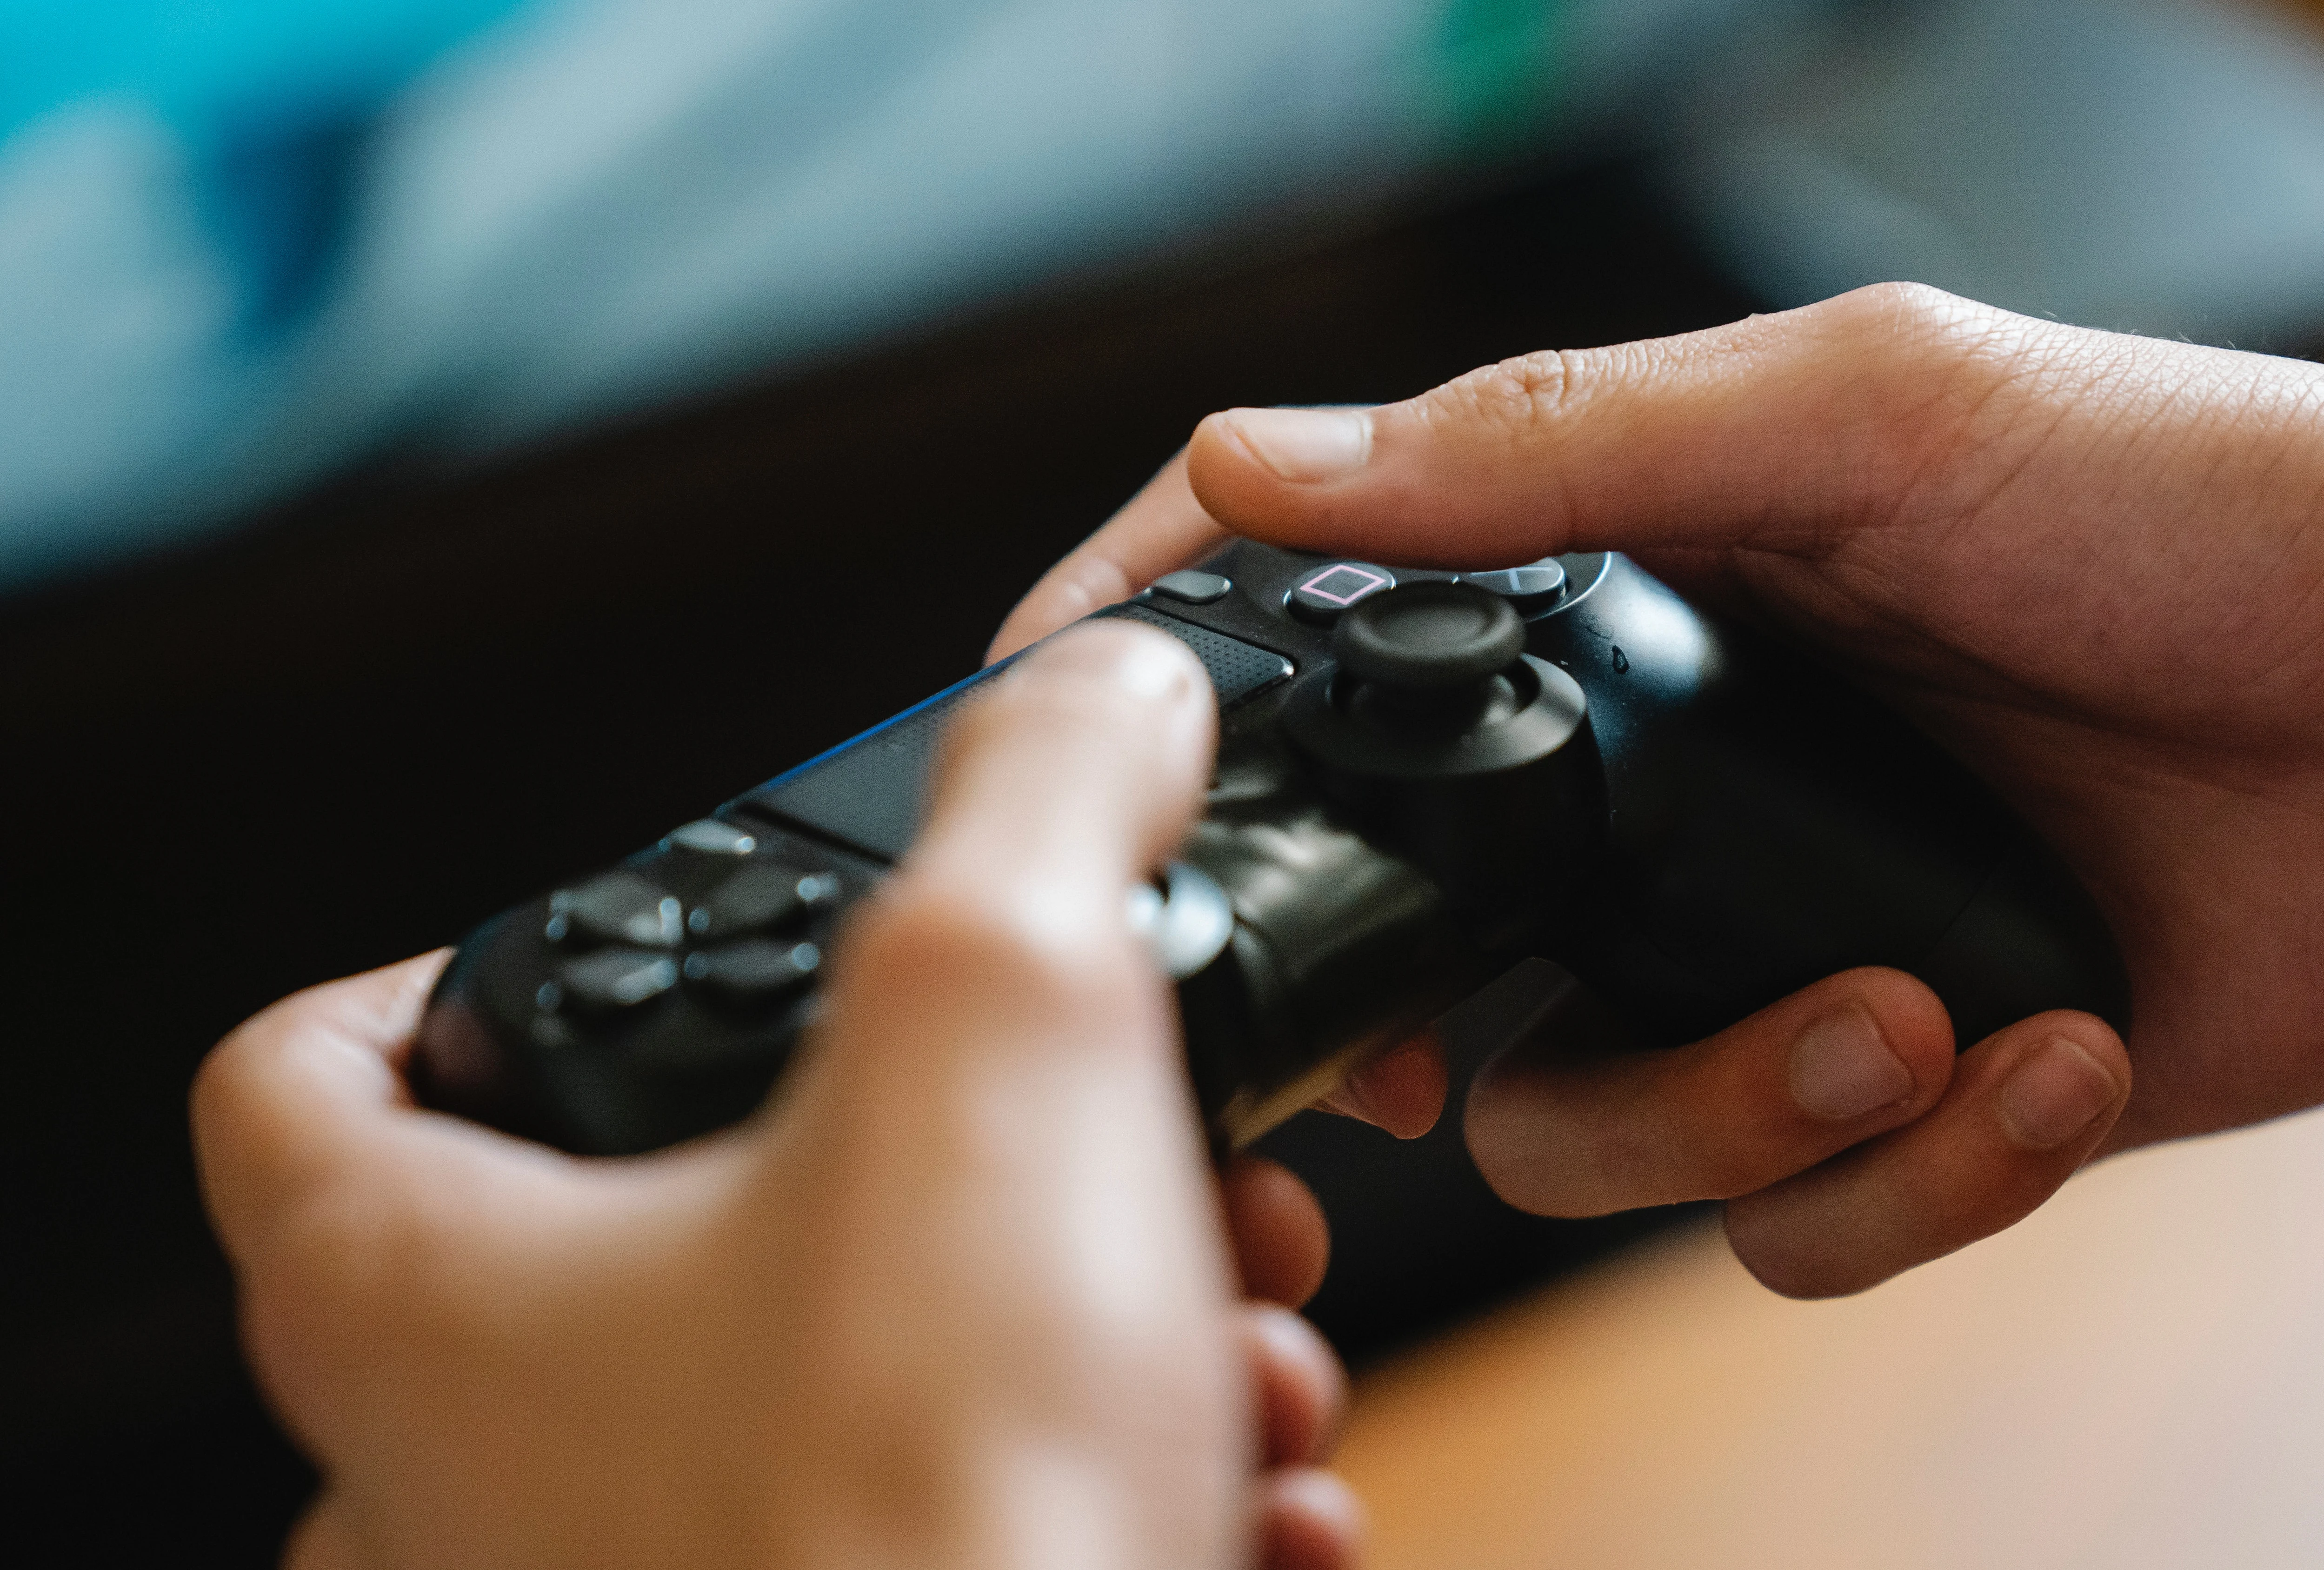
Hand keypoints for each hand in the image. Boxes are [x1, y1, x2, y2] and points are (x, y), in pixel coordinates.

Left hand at [196, 626, 1361, 1569]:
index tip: (614, 937)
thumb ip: (1045, 810)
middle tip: (1103, 1141)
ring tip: (1233, 1322)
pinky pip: (944, 1537)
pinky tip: (1251, 1481)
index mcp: (426, 1296)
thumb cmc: (921, 1507)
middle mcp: (480, 1477)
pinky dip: (1098, 1486)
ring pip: (849, 1391)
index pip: (314, 1073)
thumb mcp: (1007, 1037)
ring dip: (1068, 1325)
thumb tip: (1107, 693)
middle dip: (945, 1165)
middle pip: (677, 1219)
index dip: (442, 966)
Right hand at [996, 285, 2323, 1296]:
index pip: (1342, 627)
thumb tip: (1262, 459)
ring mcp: (1779, 940)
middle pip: (1435, 959)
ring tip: (1930, 1017)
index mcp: (1646, 589)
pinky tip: (2060, 1047)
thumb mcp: (1872, 411)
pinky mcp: (1905, 1084)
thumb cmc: (2222, 509)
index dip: (1186, 679)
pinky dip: (1927, 1164)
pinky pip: (1803, 1217)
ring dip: (1752, 1109)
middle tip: (1527, 1026)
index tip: (1053, 723)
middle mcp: (1685, 779)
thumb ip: (1559, 446)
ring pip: (1601, 1129)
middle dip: (1464, 1032)